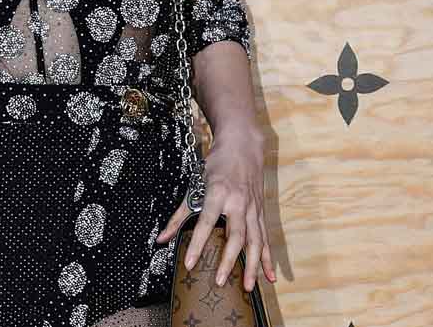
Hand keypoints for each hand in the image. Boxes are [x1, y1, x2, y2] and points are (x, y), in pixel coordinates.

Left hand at [155, 124, 275, 290]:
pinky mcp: (261, 211)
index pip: (206, 222)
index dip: (197, 244)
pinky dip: (268, 258)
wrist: (243, 145)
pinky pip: (265, 238)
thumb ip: (179, 214)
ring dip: (253, 265)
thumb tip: (162, 239)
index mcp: (218, 193)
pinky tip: (269, 276)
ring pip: (256, 240)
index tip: (190, 263)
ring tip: (248, 287)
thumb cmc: (216, 164)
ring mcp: (252, 207)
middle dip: (228, 260)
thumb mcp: (195, 183)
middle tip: (220, 281)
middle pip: (236, 235)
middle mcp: (238, 202)